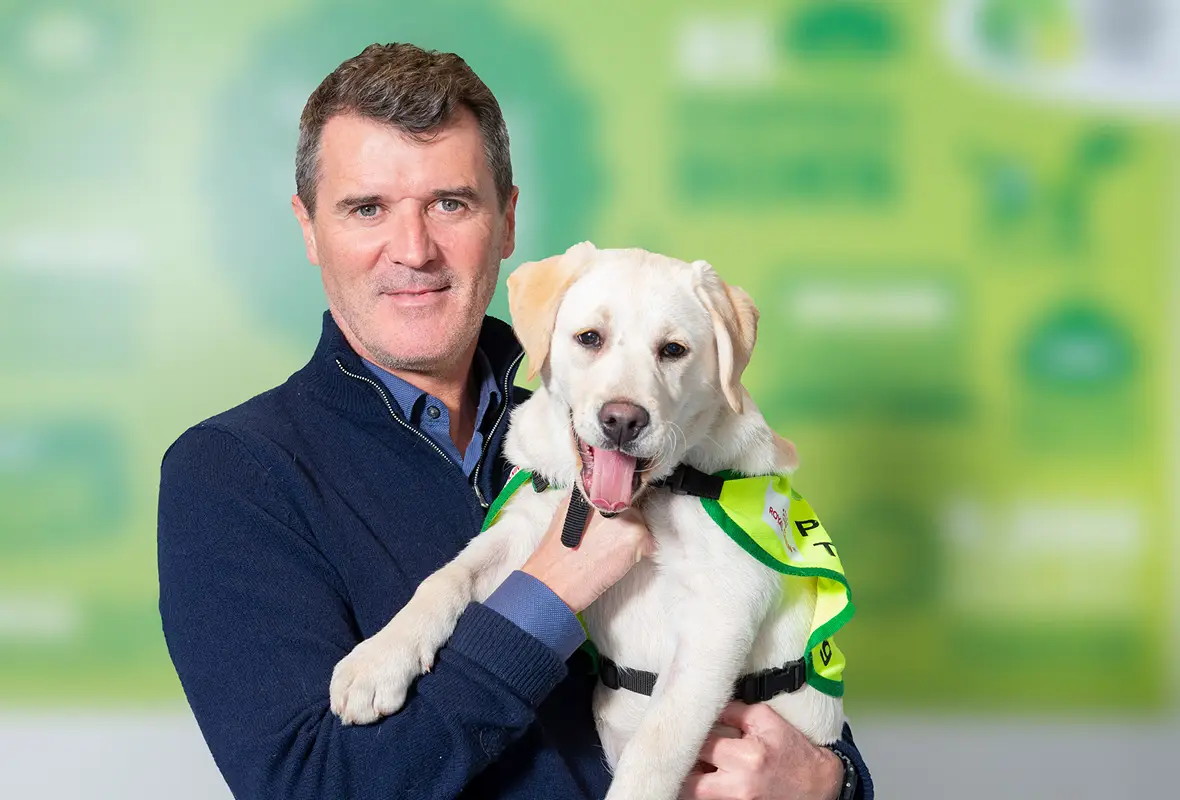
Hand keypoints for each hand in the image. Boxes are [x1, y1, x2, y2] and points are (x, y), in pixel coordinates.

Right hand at [521, 492, 653, 613]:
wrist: (554, 581)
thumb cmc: (556, 556)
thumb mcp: (568, 515)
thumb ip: (591, 504)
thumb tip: (608, 505)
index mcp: (589, 488)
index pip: (616, 488)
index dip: (617, 505)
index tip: (614, 519)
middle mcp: (609, 496)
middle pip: (632, 504)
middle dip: (625, 523)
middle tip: (607, 542)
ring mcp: (624, 514)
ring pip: (641, 523)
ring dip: (632, 539)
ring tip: (608, 553)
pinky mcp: (636, 534)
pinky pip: (649, 542)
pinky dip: (639, 554)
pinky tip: (616, 561)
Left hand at [679, 702, 844, 799]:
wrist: (817, 786)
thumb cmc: (793, 752)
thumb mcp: (766, 720)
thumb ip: (732, 710)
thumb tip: (705, 705)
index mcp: (747, 758)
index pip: (700, 743)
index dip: (690, 733)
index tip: (687, 727)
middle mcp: (739, 786)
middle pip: (688, 777)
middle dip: (684, 761)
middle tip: (685, 749)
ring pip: (692, 794)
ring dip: (689, 779)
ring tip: (695, 764)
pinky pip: (706, 799)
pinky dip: (702, 789)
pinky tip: (707, 775)